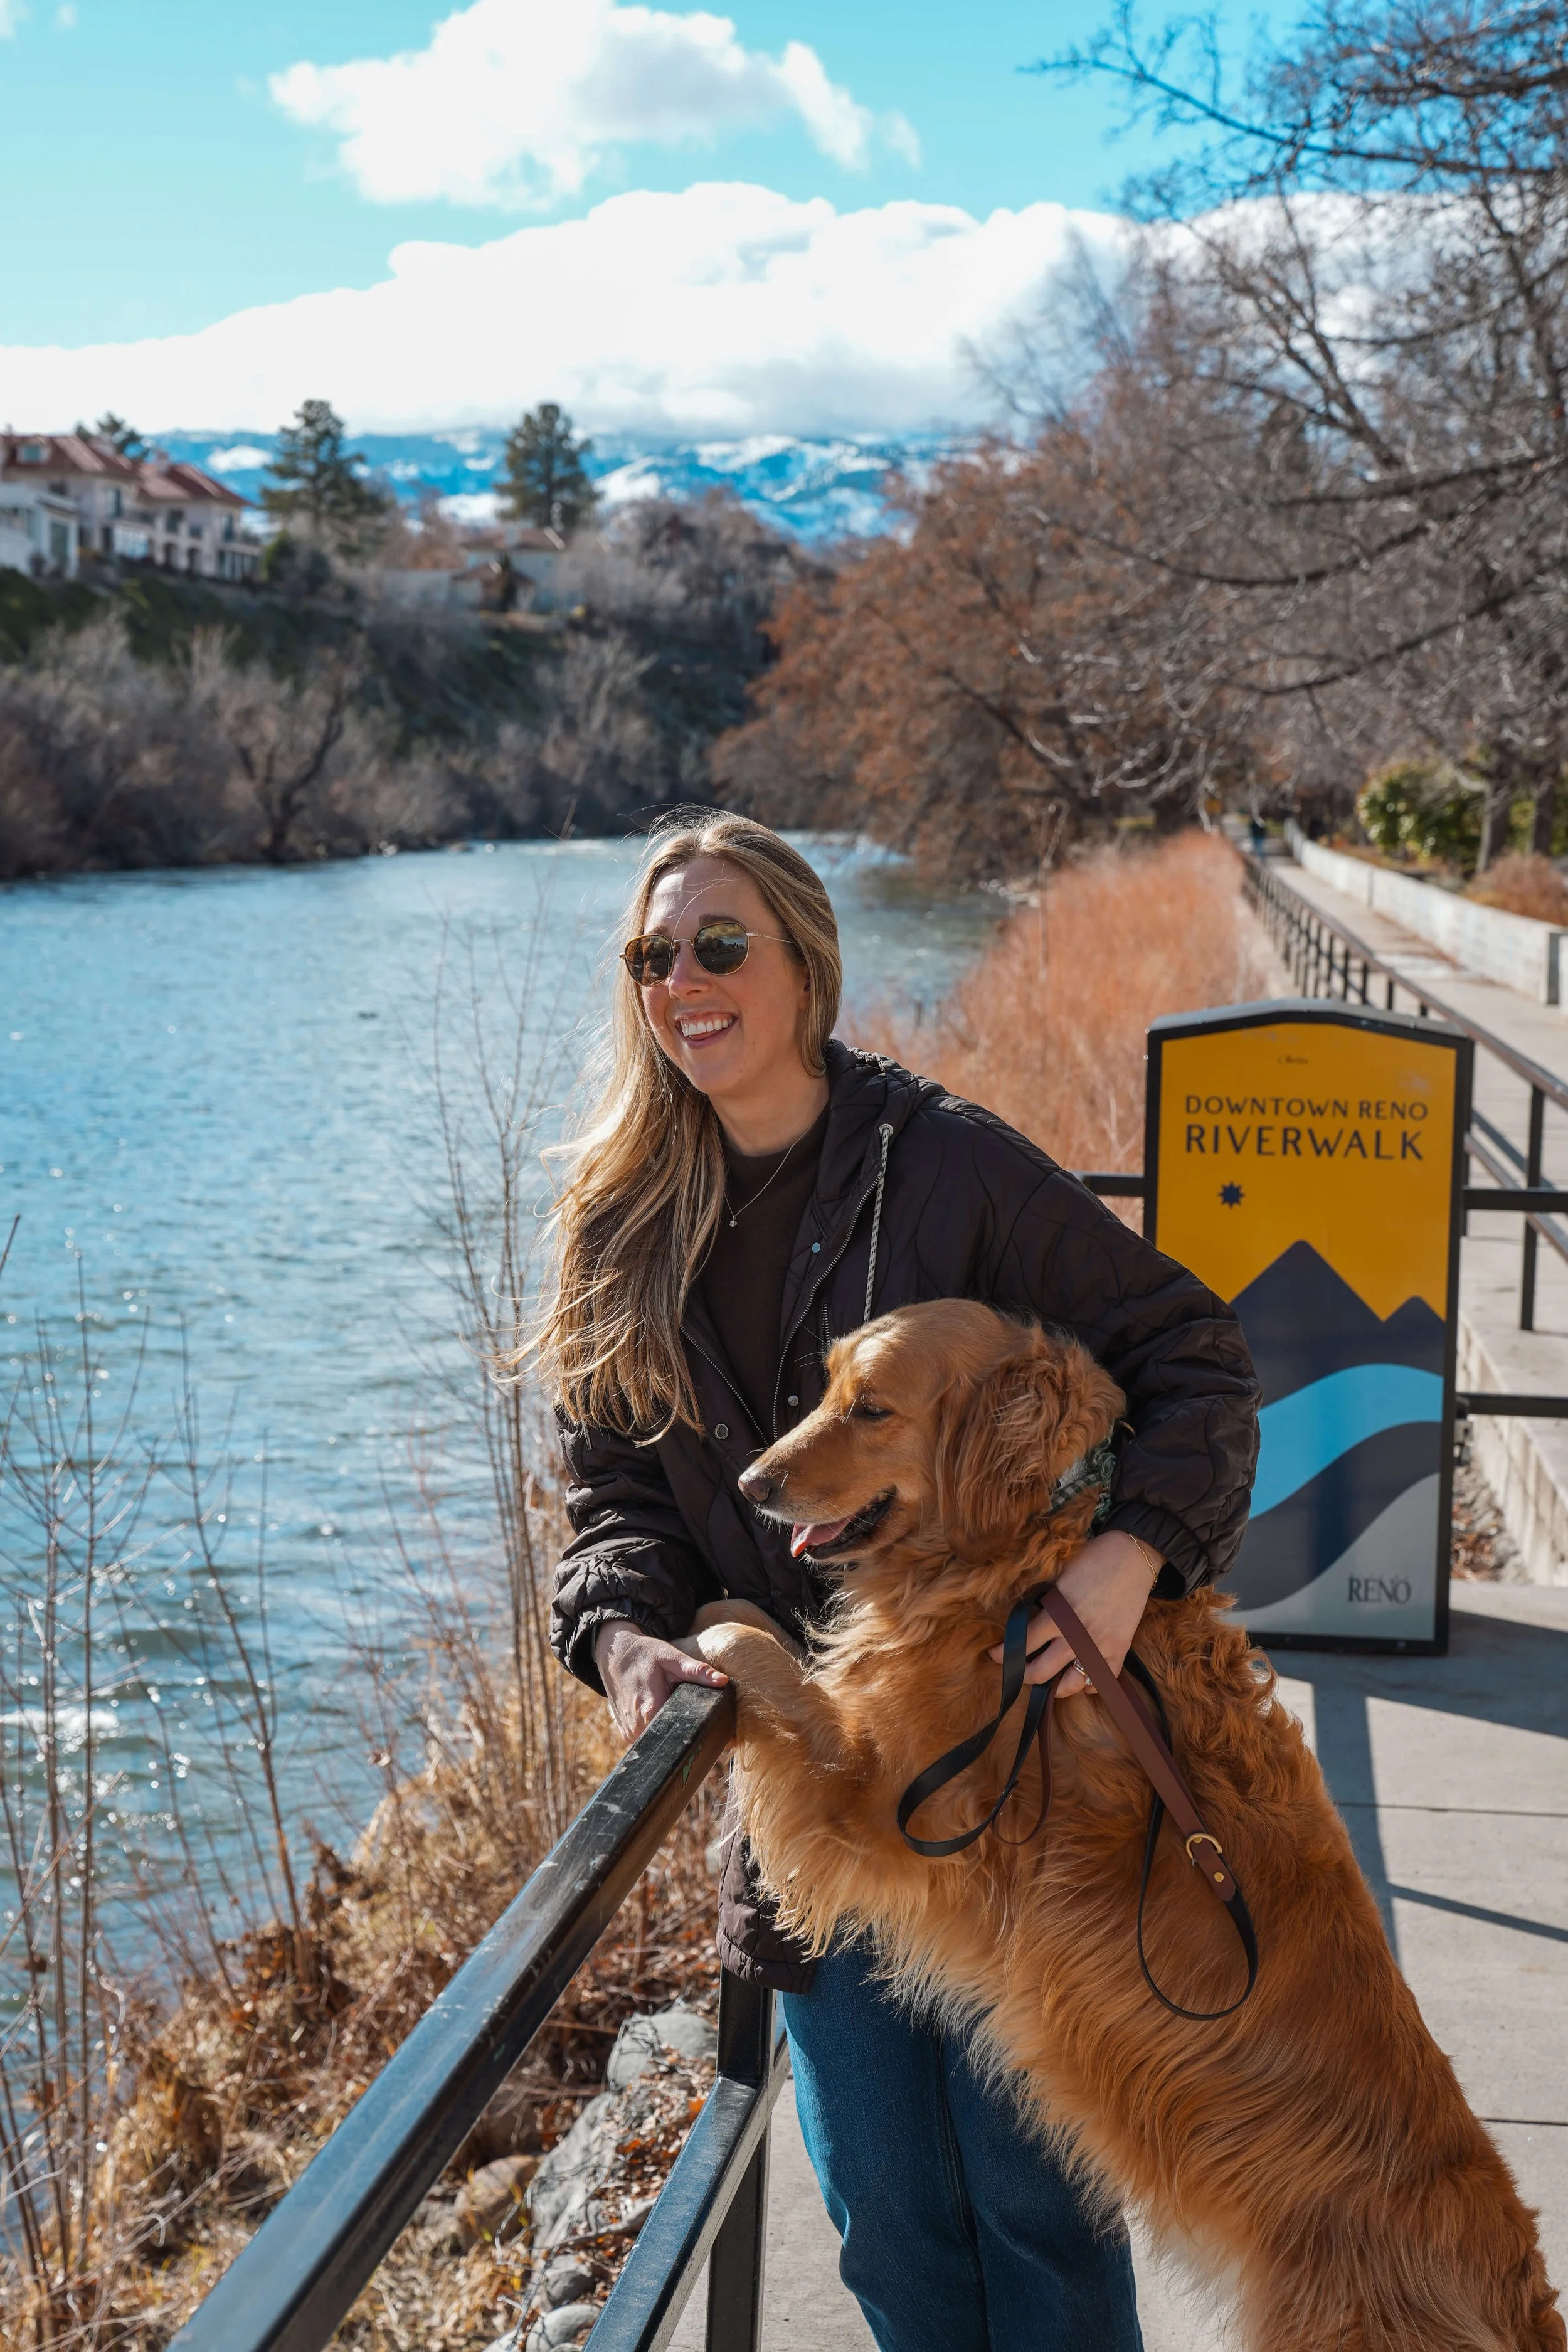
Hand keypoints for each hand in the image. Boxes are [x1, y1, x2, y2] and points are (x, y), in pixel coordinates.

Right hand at [594, 1618, 728, 1739]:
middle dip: (680, 1727)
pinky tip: (659, 1714)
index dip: (691, 1728)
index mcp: (650, 1710)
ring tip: (671, 1710)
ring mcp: (628, 1733)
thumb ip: (697, 1671)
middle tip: (686, 1709)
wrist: (616, 1654)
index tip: (701, 1721)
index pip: (677, 1732)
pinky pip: (645, 1739)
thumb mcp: (673, 1658)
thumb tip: (723, 1681)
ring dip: (666, 1729)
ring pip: (656, 1740)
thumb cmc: (645, 1654)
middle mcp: (636, 1727)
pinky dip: (655, 1729)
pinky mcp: (625, 1733)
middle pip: (668, 1738)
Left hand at [989, 1530, 1161, 1697]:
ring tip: (1049, 1683)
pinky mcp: (1119, 1649)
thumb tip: (1026, 1619)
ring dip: (1056, 1688)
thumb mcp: (1059, 1578)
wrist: (1132, 1556)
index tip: (996, 1655)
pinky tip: (1081, 1681)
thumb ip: (1045, 1603)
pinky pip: (1103, 1681)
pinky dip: (1090, 1686)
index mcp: (1058, 1614)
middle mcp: (1077, 1635)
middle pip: (1042, 1671)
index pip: (1024, 1643)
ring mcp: (1100, 1645)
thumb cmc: (1092, 1560)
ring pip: (1072, 1684)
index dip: (1005, 1653)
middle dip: (1025, 1675)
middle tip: (1019, 1672)